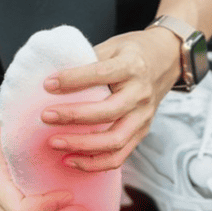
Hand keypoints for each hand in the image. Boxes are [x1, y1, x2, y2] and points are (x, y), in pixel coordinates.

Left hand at [40, 27, 181, 171]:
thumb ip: (88, 61)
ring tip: (54, 143)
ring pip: (115, 140)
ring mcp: (144, 117)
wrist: (165, 61)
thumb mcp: (112, 46)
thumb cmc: (131, 53)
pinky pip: (119, 156)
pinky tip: (70, 160)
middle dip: (74, 116)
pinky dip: (94, 163)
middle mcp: (140, 94)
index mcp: (132, 67)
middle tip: (46, 116)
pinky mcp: (142, 133)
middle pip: (108, 112)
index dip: (73, 80)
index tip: (47, 84)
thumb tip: (52, 79)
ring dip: (82, 145)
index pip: (101, 74)